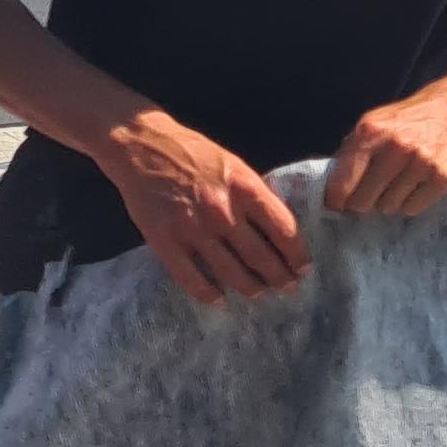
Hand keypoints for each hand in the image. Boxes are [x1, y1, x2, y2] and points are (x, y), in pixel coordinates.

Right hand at [100, 111, 307, 303]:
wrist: (143, 147)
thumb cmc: (194, 153)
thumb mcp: (235, 166)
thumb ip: (255, 195)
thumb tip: (279, 227)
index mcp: (245, 188)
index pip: (284, 230)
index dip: (297, 255)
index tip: (303, 268)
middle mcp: (223, 211)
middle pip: (261, 257)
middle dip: (279, 278)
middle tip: (288, 289)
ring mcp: (193, 228)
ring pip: (231, 272)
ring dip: (250, 288)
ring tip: (258, 293)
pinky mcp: (165, 241)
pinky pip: (192, 278)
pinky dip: (208, 294)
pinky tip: (219, 299)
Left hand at [323, 82, 446, 219]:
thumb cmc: (405, 122)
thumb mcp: (372, 124)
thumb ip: (352, 152)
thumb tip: (332, 190)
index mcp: (371, 133)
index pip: (342, 183)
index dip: (336, 200)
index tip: (337, 206)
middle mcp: (396, 147)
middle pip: (364, 201)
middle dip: (363, 203)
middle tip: (370, 196)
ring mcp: (421, 162)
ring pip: (389, 207)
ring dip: (389, 202)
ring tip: (397, 184)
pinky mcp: (442, 176)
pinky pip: (413, 208)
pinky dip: (410, 203)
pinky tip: (415, 186)